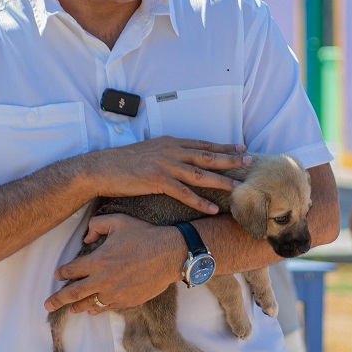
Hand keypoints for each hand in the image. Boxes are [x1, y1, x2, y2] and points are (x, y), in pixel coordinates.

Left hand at [43, 214, 183, 313]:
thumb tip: (86, 239)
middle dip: (57, 300)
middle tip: (47, 305)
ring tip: (70, 309)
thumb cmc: (145, 235)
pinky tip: (93, 310)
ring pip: (89, 305)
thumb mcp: (119, 221)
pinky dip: (97, 310)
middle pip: (73, 294)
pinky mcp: (127, 301)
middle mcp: (102, 280)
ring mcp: (115, 293)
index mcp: (97, 260)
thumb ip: (97, 225)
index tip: (58, 275)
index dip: (62, 273)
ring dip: (77, 307)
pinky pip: (107, 308)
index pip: (71, 271)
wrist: (171, 254)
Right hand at [83, 137, 250, 214]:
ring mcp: (165, 165)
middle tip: (249, 161)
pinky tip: (211, 209)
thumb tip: (183, 158)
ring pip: (200, 174)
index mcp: (170, 143)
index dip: (223, 146)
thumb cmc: (124, 162)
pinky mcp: (157, 181)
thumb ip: (168, 153)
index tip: (241, 147)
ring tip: (238, 187)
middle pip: (207, 156)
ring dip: (221, 181)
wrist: (101, 168)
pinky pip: (183, 193)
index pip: (203, 144)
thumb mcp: (150, 151)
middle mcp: (171, 151)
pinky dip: (199, 201)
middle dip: (230, 159)